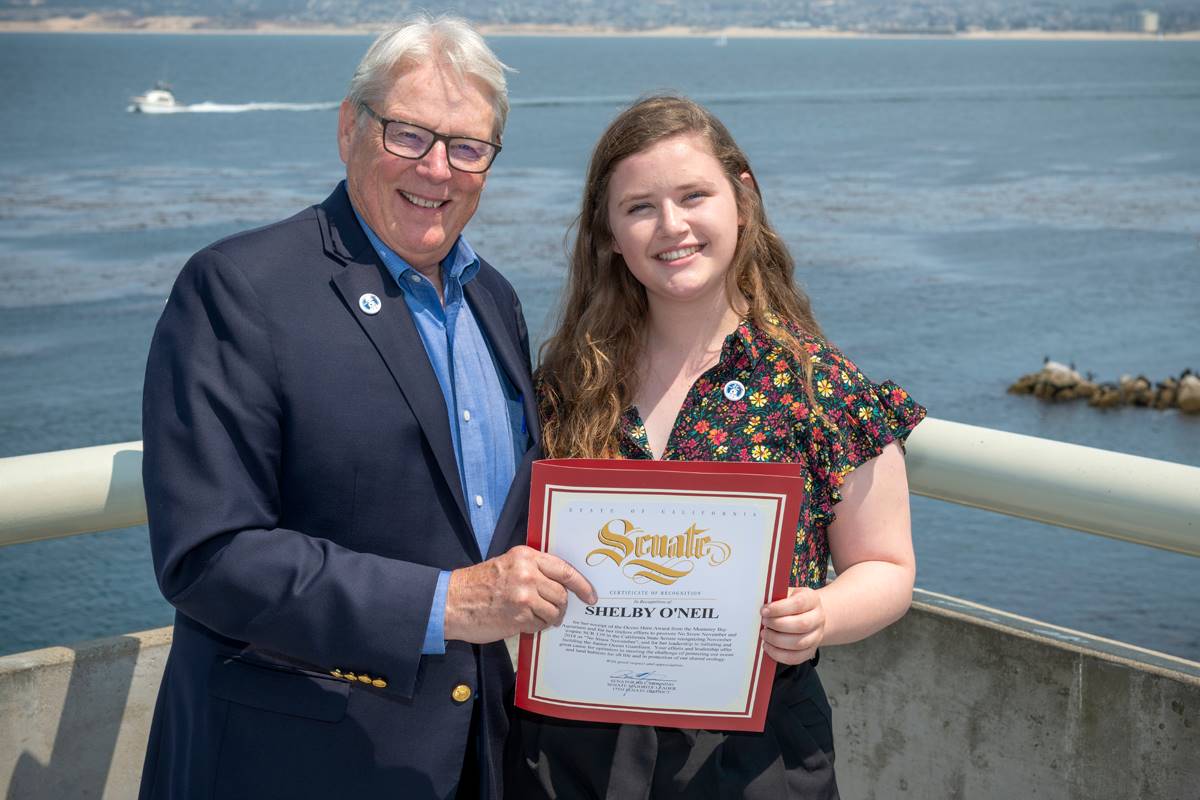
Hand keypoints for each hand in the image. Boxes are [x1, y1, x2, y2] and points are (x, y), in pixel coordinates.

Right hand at [444, 545, 596, 643]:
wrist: (452, 601)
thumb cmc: (479, 584)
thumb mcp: (508, 564)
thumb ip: (534, 569)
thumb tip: (561, 584)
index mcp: (526, 557)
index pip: (564, 570)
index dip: (582, 584)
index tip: (591, 595)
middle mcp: (527, 573)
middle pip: (562, 593)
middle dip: (562, 605)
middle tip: (557, 612)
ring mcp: (523, 596)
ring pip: (554, 611)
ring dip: (551, 618)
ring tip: (539, 618)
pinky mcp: (517, 617)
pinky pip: (540, 624)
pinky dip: (537, 627)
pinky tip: (525, 623)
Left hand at [760, 587, 825, 664]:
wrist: (808, 614)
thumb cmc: (792, 603)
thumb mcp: (786, 594)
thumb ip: (775, 598)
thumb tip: (762, 606)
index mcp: (812, 600)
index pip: (798, 603)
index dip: (779, 608)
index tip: (764, 611)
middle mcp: (818, 618)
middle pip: (801, 625)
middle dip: (777, 625)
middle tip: (764, 622)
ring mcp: (816, 636)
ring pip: (798, 643)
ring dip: (776, 640)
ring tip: (764, 634)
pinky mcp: (810, 651)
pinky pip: (795, 658)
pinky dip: (778, 654)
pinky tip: (768, 646)